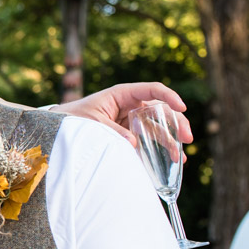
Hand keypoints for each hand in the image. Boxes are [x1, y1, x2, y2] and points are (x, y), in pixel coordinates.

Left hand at [59, 82, 192, 147]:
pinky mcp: (130, 132)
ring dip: (170, 141)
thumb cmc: (75, 117)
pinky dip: (159, 148)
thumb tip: (133, 143)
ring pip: (158, 127)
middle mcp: (132, 105)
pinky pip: (148, 138)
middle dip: (177, 124)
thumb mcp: (93, 123)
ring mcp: (132, 119)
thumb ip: (113, 131)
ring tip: (180, 158)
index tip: (182, 107)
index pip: (153, 90)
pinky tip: (171, 159)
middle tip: (187, 138)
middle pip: (161, 110)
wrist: (62, 126)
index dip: (169, 97)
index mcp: (123, 94)